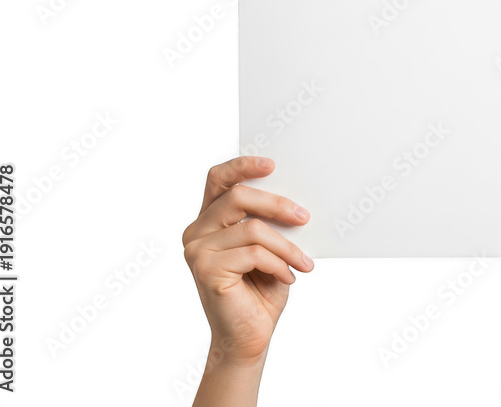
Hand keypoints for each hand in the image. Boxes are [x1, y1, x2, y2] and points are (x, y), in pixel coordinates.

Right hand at [183, 156, 313, 365]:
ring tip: (303, 263)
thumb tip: (294, 200)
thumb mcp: (270, 249)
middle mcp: (196, 232)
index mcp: (209, 221)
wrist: (249, 337)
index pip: (218, 180)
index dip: (242, 166)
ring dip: (287, 247)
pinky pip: (254, 254)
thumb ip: (268, 222)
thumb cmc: (260, 291)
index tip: (272, 164)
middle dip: (277, 204)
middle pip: (238, 197)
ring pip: (253, 229)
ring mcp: (197, 251)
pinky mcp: (206, 269)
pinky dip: (279, 264)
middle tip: (304, 217)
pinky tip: (288, 278)